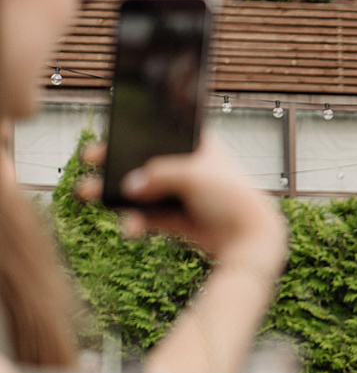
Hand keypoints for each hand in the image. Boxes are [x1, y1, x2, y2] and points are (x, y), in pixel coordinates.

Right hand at [77, 136, 287, 274]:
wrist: (252, 240)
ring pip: (140, 191)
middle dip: (114, 163)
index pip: (160, 131)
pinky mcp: (177, 220)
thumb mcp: (192, 175)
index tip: (107, 134)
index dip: (132, 131)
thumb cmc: (231, 198)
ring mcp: (181, 194)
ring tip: (88, 194)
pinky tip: (130, 227)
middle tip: (89, 159)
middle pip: (143, 161)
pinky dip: (135, 222)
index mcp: (196, 145)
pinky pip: (147, 218)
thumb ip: (156, 175)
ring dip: (114, 194)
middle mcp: (186, 168)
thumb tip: (129, 187)